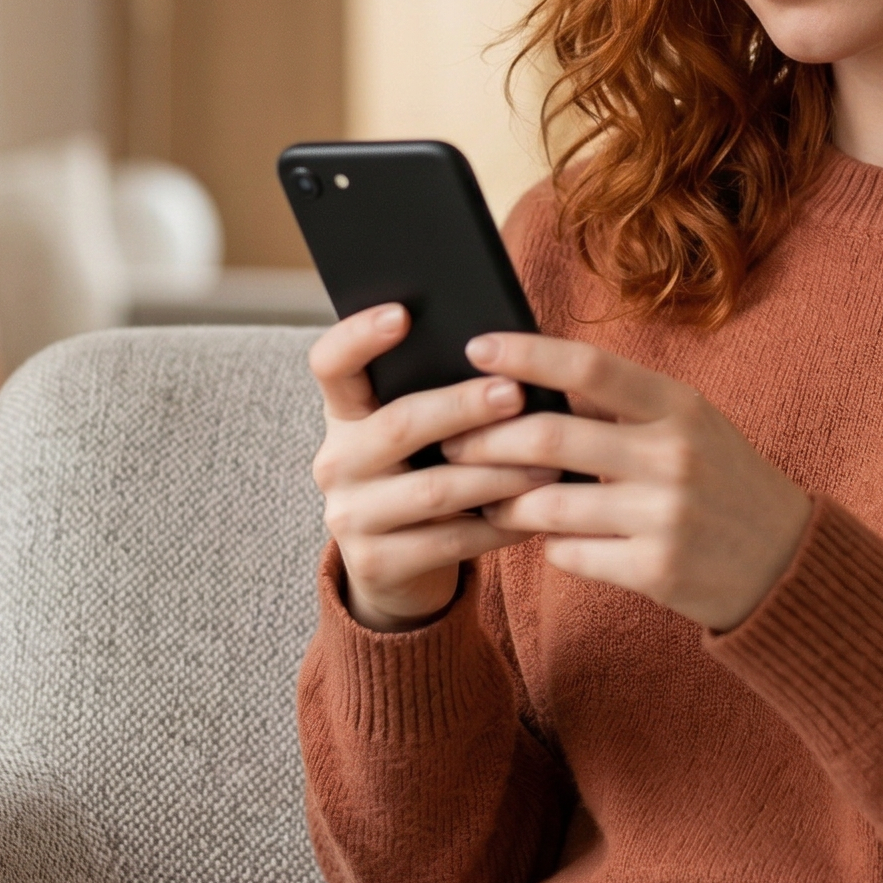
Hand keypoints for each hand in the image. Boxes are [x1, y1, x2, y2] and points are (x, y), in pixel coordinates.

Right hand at [308, 305, 557, 631]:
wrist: (397, 569)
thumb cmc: (424, 475)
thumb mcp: (419, 435)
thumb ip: (439, 395)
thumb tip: (511, 351)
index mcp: (344, 416)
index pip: (331, 365)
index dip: (358, 336)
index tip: (403, 313)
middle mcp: (336, 462)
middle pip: (398, 424)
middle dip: (463, 407)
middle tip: (516, 392)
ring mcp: (350, 517)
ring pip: (434, 489)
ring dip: (499, 473)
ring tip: (550, 462)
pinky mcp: (376, 564)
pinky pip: (451, 541)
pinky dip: (500, 525)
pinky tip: (538, 512)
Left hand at [442, 334, 812, 632]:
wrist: (784, 562)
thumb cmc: (722, 480)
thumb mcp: (691, 425)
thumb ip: (625, 407)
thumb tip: (531, 381)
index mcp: (680, 407)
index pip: (589, 368)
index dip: (526, 355)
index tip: (476, 348)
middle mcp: (674, 455)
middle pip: (549, 439)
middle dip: (486, 440)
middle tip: (451, 440)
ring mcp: (665, 516)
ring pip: (547, 505)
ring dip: (504, 502)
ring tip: (486, 497)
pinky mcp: (656, 571)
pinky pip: (570, 554)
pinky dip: (550, 545)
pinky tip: (551, 539)